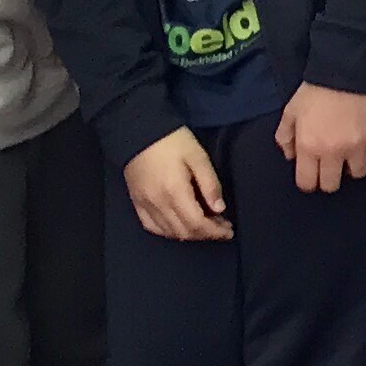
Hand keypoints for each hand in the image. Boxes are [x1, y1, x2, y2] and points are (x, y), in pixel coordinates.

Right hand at [123, 128, 230, 242]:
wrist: (138, 130)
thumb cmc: (173, 141)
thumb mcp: (198, 156)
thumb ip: (210, 184)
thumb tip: (220, 209)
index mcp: (175, 192)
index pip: (197, 223)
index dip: (215, 231)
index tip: (229, 231)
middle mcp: (158, 203)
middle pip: (184, 231)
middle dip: (206, 234)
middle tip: (221, 227)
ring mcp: (144, 204)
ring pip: (168, 232)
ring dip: (189, 234)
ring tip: (205, 227)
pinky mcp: (136, 202)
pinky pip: (151, 226)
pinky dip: (168, 231)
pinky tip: (180, 226)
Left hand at [277, 83, 365, 194]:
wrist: (344, 73)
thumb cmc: (313, 92)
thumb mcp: (289, 112)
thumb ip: (285, 137)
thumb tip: (290, 155)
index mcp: (308, 147)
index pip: (307, 182)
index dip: (307, 182)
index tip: (310, 175)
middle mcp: (333, 152)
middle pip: (331, 185)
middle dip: (327, 179)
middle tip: (328, 167)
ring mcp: (357, 146)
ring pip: (357, 175)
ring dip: (350, 168)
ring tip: (347, 157)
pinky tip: (362, 147)